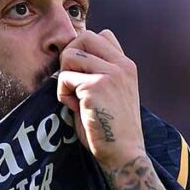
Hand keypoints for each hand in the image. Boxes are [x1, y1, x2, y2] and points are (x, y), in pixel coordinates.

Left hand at [57, 30, 145, 169]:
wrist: (124, 154)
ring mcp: (110, 74)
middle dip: (70, 57)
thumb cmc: (111, 128)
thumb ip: (97, 73)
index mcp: (126, 66)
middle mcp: (121, 65)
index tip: (83, 75)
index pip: (101, 35)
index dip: (84, 51)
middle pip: (84, 37)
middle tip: (73, 82)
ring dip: (65, 76)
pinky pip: (64, 79)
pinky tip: (76, 109)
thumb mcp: (111, 93)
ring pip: (70, 54)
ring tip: (74, 97)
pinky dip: (63, 94)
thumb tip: (67, 59)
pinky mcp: (96, 86)